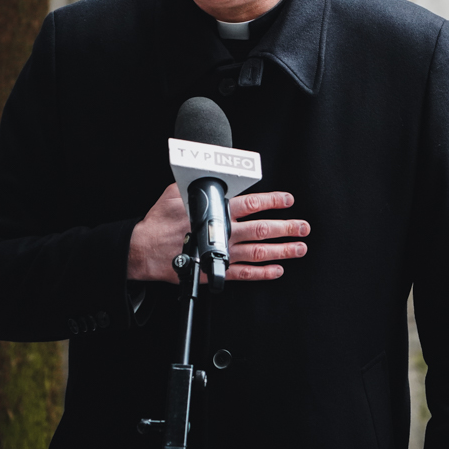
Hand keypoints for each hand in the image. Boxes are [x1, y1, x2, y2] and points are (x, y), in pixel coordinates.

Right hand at [127, 183, 308, 283]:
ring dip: (282, 250)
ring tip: (299, 248)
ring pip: (259, 252)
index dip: (273, 201)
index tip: (288, 200)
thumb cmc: (159, 220)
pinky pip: (245, 274)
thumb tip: (211, 175)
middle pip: (262, 229)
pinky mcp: (216, 270)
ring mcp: (222, 253)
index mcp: (216, 211)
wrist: (145, 250)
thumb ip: (197, 184)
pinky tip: (277, 270)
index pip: (252, 204)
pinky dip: (263, 273)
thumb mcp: (175, 192)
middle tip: (304, 227)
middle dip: (287, 228)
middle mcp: (223, 232)